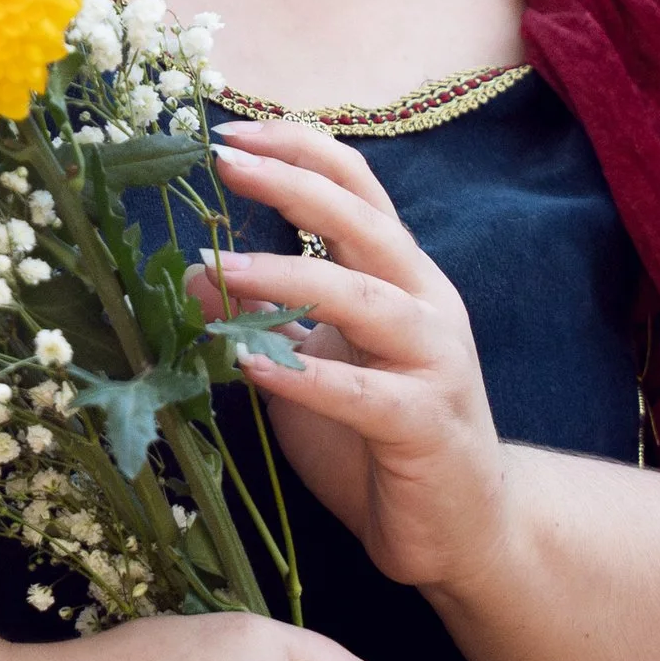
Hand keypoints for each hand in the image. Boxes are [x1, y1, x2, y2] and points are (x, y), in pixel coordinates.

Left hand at [189, 117, 508, 594]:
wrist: (465, 525)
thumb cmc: (380, 437)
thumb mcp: (312, 363)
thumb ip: (266, 317)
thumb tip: (194, 274)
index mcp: (400, 275)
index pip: (358, 187)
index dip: (298, 150)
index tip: (228, 134)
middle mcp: (425, 303)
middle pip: (363, 222)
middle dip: (292, 185)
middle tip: (223, 163)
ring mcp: (433, 362)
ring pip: (364, 298)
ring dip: (288, 277)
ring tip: (220, 268)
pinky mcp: (425, 425)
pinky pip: (362, 393)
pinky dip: (305, 376)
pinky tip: (252, 366)